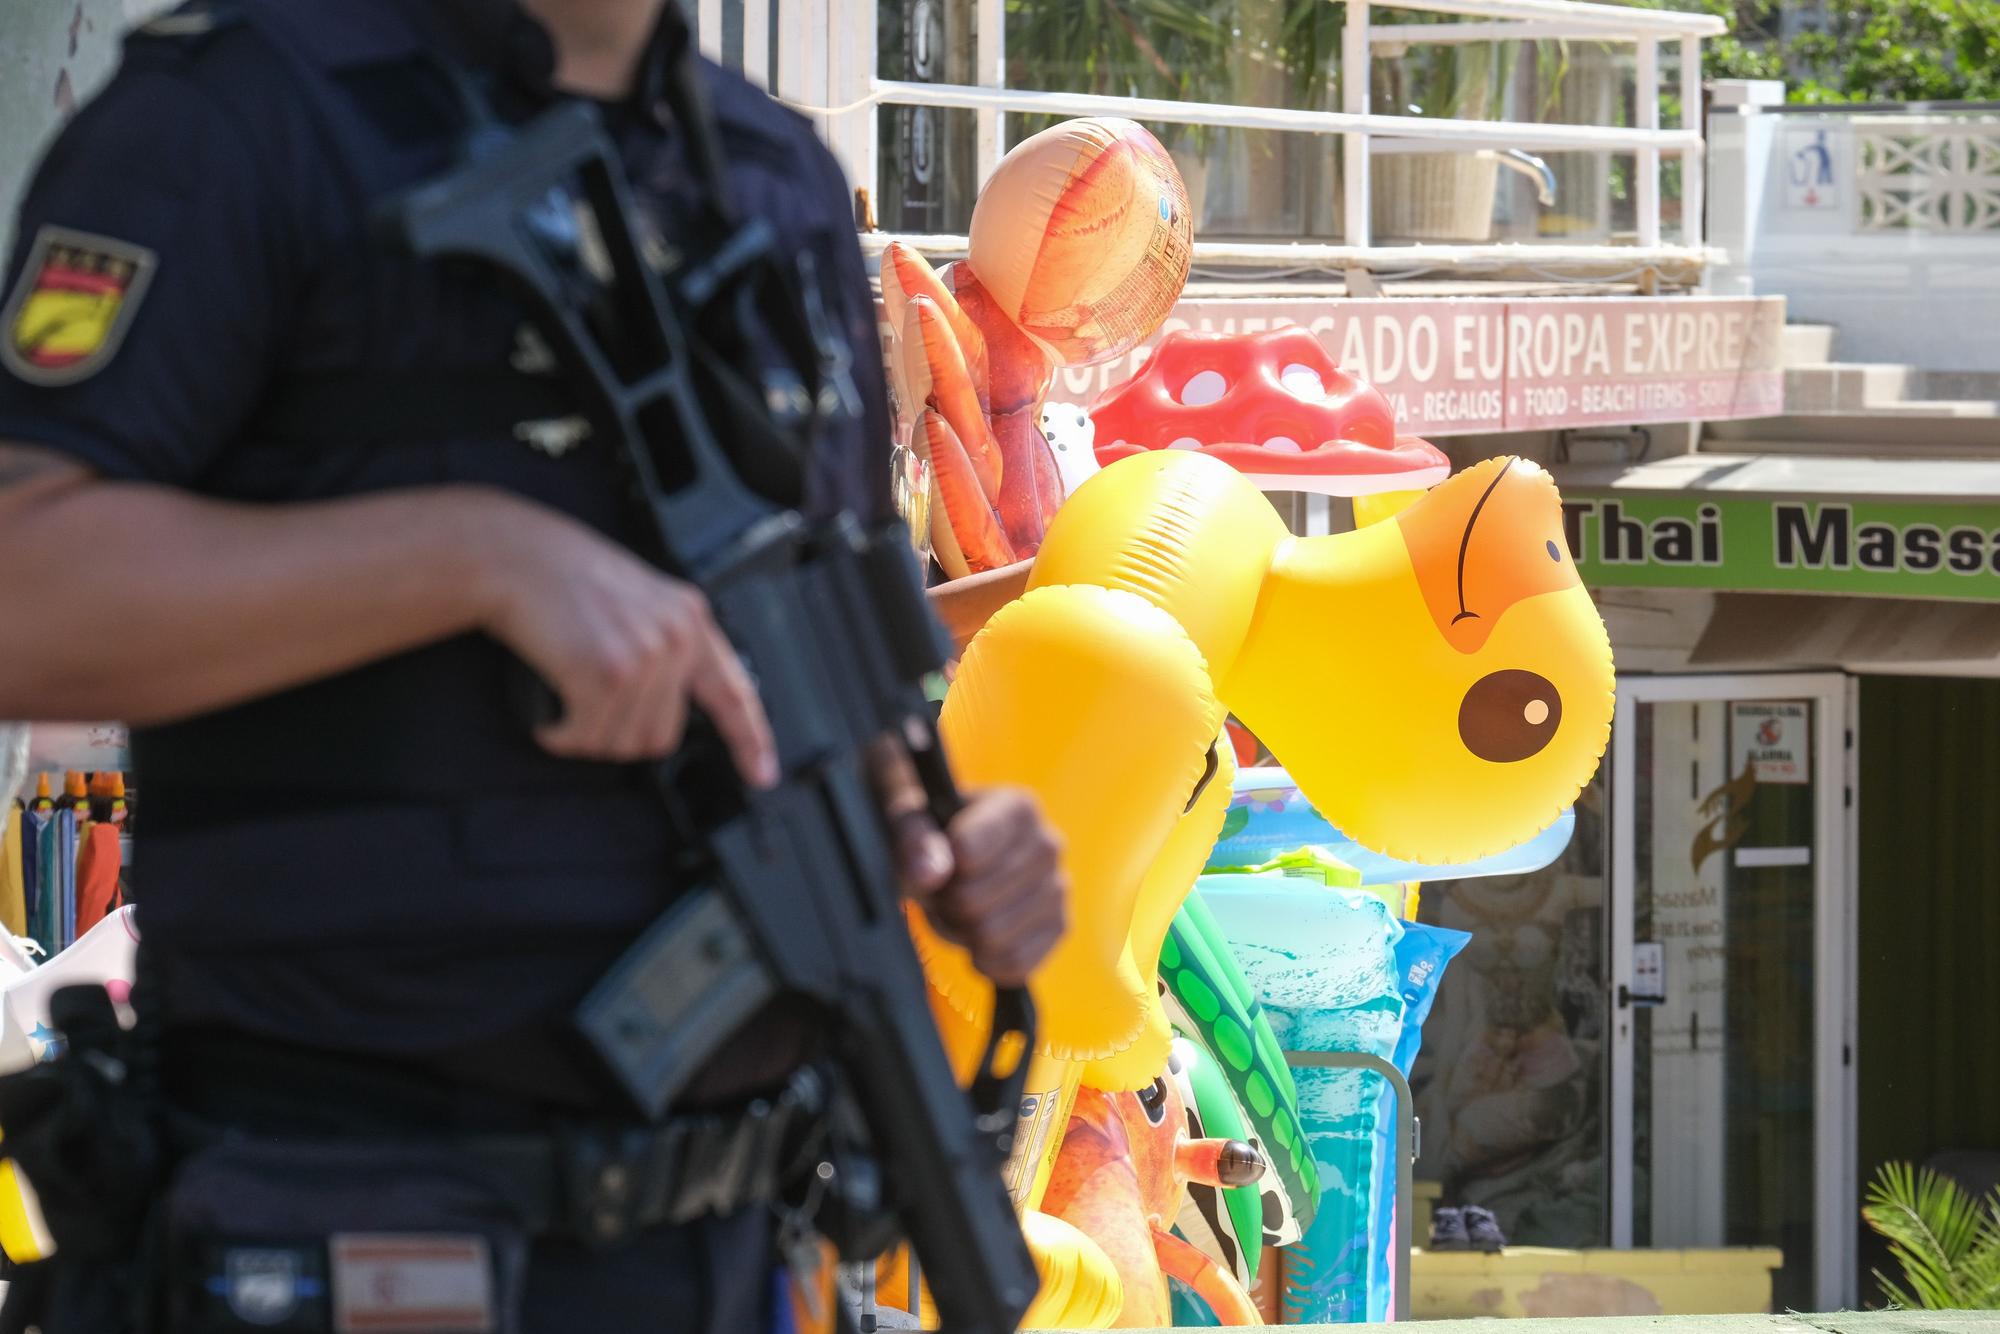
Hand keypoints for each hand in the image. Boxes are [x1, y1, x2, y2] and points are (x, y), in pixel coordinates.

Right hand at [479, 500, 776, 782]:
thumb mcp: (639, 599)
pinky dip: (559, 734)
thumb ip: (665, 643)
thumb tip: (665, 706)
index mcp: (690, 619)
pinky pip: (586, 737)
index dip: (751, 740)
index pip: (734, 691)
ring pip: (621, 743)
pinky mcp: (605, 674)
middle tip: (586, 704)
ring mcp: (644, 657)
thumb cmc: (563, 576)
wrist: (515, 555)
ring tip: (565, 696)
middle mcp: (676, 638)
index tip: (763, 773)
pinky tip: (550, 713)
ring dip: (584, 734)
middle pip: (661, 736)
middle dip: (618, 733)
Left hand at [869, 740, 1066, 985]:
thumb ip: (913, 837)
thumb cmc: (930, 827)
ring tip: (958, 909)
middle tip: (940, 890)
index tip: (933, 860)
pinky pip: (1016, 964)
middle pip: (973, 903)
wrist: (954, 851)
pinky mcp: (1059, 927)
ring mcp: (1058, 887)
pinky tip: (977, 938)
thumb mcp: (906, 816)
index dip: (936, 869)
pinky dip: (985, 960)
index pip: (967, 854)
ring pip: (992, 937)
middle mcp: (1048, 843)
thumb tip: (929, 875)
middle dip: (943, 904)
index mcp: (1016, 807)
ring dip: (960, 932)